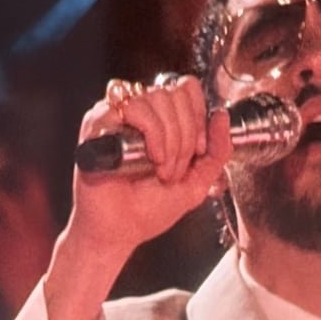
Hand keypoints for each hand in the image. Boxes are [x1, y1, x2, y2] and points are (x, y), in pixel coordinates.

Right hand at [44, 77, 229, 319]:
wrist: (118, 231)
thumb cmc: (149, 209)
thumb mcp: (198, 182)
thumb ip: (218, 151)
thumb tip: (222, 116)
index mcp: (161, 119)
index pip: (187, 88)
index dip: (198, 116)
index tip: (197, 150)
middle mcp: (138, 112)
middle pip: (174, 93)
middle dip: (185, 135)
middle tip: (174, 168)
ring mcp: (118, 115)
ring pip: (157, 98)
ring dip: (169, 139)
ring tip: (160, 168)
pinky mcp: (98, 123)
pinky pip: (134, 107)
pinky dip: (152, 133)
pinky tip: (150, 159)